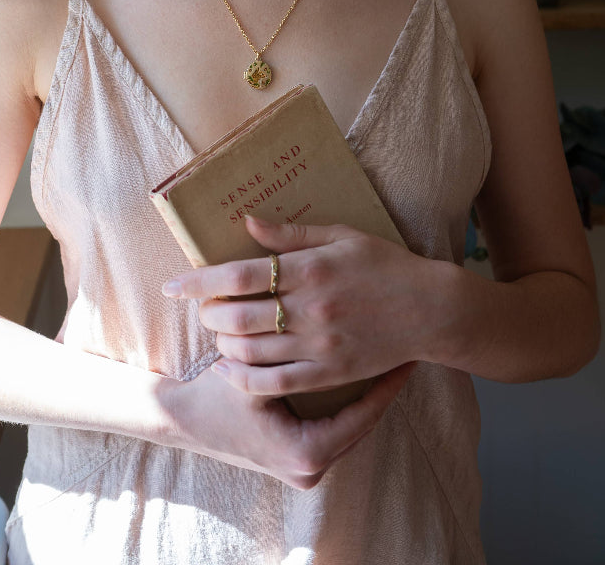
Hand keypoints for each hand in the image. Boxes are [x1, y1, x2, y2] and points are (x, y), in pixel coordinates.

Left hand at [163, 216, 437, 397]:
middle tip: (201, 308)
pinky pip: (274, 383)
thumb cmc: (386, 264)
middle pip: (237, 316)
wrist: (431, 309)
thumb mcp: (341, 235)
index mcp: (310, 270)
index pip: (238, 275)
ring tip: (218, 332)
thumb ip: (290, 233)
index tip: (173, 286)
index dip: (199, 281)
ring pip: (250, 351)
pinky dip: (244, 378)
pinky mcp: (329, 374)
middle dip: (207, 313)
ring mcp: (319, 346)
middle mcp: (310, 309)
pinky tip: (231, 368)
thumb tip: (245, 221)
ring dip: (223, 342)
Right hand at [163, 355, 415, 489]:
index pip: (362, 415)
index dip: (384, 383)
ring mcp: (304, 468)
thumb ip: (287, 352)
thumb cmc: (213, 394)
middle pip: (360, 423)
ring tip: (388, 360)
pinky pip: (333, 427)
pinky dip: (344, 402)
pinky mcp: (297, 459)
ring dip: (365, 393)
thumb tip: (325, 316)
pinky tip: (358, 374)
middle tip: (403, 353)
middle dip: (379, 387)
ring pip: (349, 425)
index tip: (404, 356)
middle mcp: (310, 468)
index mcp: (306, 452)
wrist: (180, 419)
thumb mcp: (252, 372)